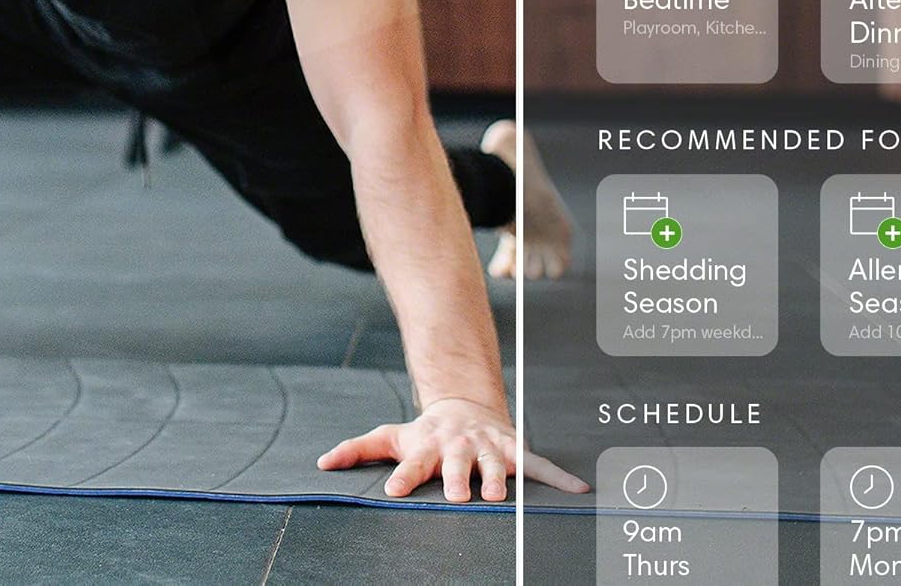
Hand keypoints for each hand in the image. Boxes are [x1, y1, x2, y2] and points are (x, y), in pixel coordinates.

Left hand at [316, 396, 589, 503]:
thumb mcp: (394, 435)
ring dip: (498, 478)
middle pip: (456, 463)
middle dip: (458, 478)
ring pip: (494, 463)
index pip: (412, 463)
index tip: (393, 492)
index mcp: (428, 445)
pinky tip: (578, 491)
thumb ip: (359, 448)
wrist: (466, 405)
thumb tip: (322, 463)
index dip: (403, 476)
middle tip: (458, 495)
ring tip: (500, 496)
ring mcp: (487, 446)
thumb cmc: (426, 431)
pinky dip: (558, 477)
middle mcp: (459, 445)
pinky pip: (538, 465)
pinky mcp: (513, 448)